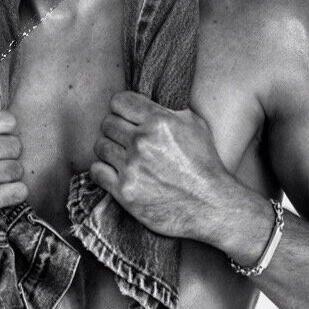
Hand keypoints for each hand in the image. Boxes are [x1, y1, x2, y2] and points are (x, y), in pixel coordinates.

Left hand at [90, 92, 236, 239]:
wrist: (211, 206)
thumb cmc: (205, 165)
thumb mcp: (195, 126)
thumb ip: (168, 110)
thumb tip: (146, 103)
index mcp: (160, 121)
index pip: (119, 101)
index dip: (121, 109)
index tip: (126, 118)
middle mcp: (143, 142)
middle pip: (107, 123)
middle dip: (116, 130)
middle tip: (125, 141)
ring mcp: (132, 167)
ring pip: (100, 146)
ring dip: (109, 150)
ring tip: (122, 157)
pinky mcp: (125, 191)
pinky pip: (96, 171)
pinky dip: (103, 171)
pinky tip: (116, 173)